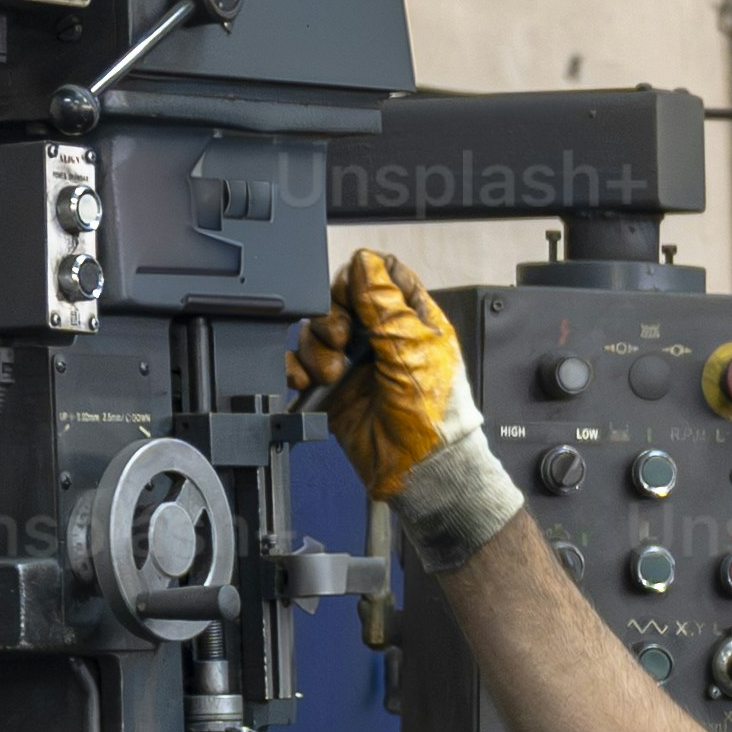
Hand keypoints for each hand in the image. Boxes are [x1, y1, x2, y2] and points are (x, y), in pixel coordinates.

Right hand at [282, 247, 471, 498]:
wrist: (420, 469)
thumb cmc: (435, 415)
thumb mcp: (413, 348)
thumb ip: (385, 303)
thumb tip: (366, 262)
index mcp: (411, 320)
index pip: (382, 275)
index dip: (363, 277)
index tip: (355, 292)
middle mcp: (381, 337)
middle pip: (340, 298)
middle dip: (333, 314)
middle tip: (342, 338)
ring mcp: (355, 362)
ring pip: (316, 330)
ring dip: (317, 346)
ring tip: (334, 372)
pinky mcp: (332, 388)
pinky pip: (300, 363)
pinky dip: (296, 367)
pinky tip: (310, 381)